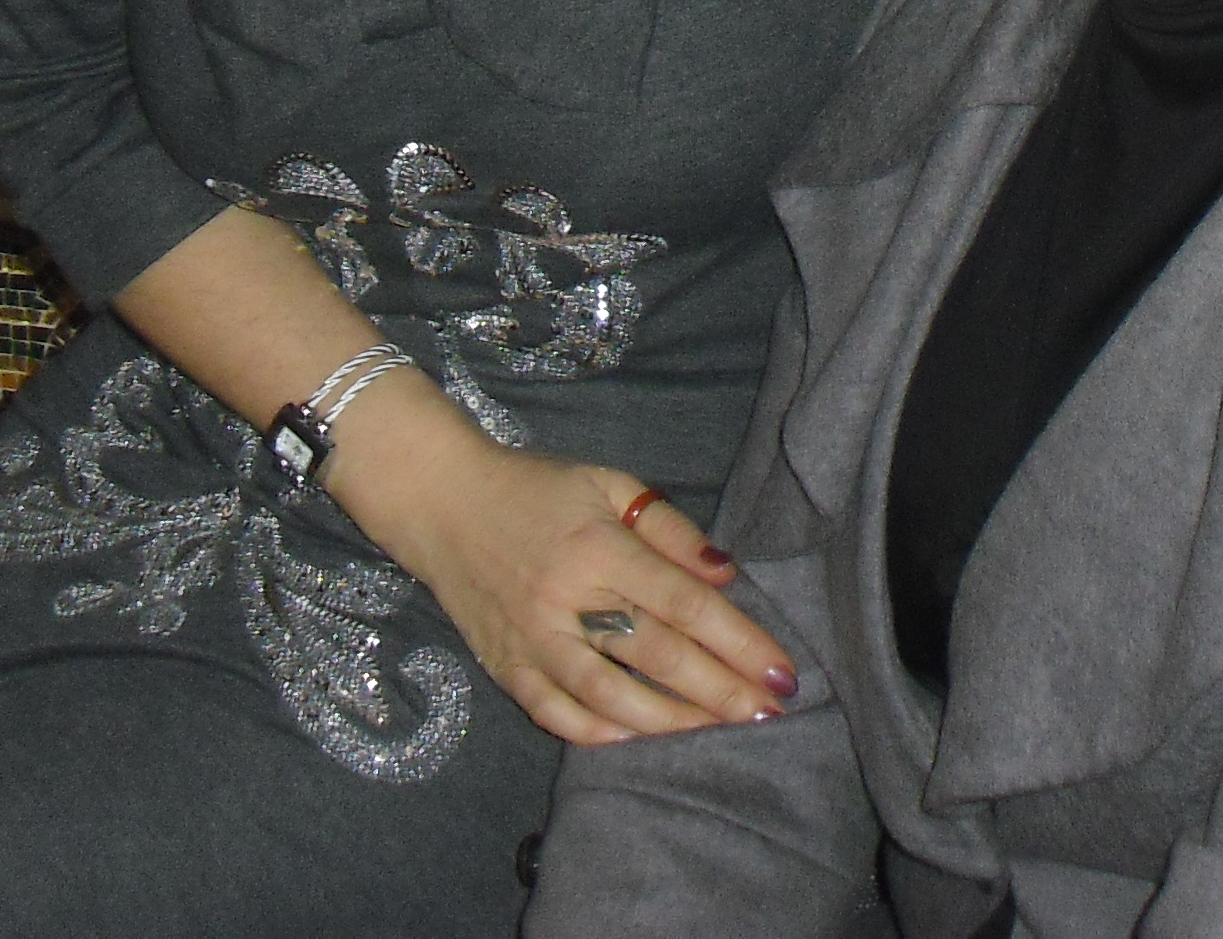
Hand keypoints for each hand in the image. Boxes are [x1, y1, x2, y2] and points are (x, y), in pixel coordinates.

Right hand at [334, 402, 799, 745]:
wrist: (441, 503)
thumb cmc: (536, 488)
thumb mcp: (608, 483)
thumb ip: (669, 528)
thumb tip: (726, 576)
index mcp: (600, 547)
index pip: (683, 604)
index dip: (739, 640)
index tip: (781, 670)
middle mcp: (566, 600)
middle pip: (656, 655)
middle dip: (720, 690)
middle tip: (769, 712)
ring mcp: (532, 640)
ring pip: (609, 695)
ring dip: (670, 721)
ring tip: (720, 732)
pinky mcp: (505, 667)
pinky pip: (556, 713)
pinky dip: (600, 733)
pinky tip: (640, 739)